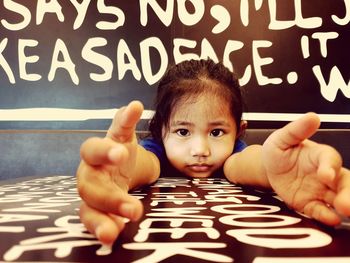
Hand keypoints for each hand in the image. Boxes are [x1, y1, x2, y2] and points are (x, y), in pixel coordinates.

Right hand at [77, 101, 143, 243]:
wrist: (118, 167)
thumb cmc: (118, 149)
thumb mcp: (122, 134)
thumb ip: (125, 122)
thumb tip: (134, 105)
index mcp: (95, 152)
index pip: (93, 149)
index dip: (105, 151)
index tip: (121, 154)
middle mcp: (89, 173)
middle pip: (90, 186)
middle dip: (110, 198)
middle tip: (134, 210)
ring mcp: (91, 193)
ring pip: (87, 209)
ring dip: (101, 221)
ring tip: (113, 234)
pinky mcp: (95, 209)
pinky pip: (93, 220)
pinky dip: (101, 228)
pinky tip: (111, 236)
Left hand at [262, 112, 349, 224]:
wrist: (268, 168)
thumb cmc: (278, 149)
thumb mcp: (282, 138)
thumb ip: (296, 130)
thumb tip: (313, 116)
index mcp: (319, 155)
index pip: (330, 159)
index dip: (330, 166)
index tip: (326, 174)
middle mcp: (325, 174)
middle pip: (344, 183)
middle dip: (349, 193)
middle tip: (346, 204)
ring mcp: (319, 190)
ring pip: (339, 199)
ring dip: (345, 206)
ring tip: (345, 211)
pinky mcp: (310, 203)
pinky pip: (321, 210)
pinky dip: (326, 216)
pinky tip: (330, 220)